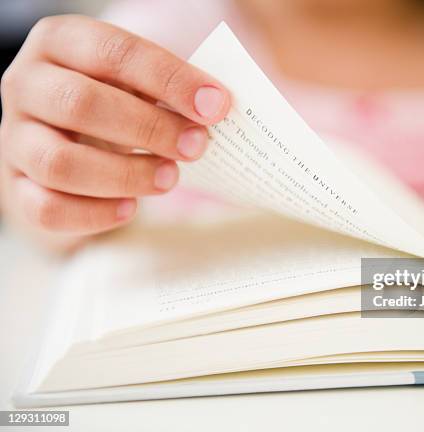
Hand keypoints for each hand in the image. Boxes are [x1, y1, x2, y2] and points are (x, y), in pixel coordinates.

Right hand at [0, 15, 229, 249]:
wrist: (68, 138)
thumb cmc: (115, 101)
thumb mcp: (137, 80)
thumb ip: (170, 87)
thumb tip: (217, 106)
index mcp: (60, 42)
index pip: (113, 52)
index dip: (169, 79)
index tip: (216, 105)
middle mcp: (26, 84)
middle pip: (81, 104)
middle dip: (150, 128)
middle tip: (197, 146)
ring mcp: (14, 138)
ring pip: (59, 163)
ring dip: (125, 175)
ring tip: (170, 178)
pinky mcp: (16, 187)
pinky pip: (47, 209)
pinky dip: (95, 213)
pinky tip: (132, 208)